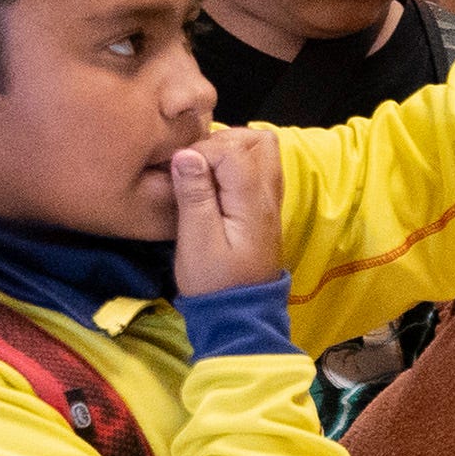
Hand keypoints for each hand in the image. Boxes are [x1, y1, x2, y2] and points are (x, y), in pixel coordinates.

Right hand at [167, 123, 283, 293]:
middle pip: (258, 140)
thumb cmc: (214, 282)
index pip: (235, 149)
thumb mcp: (196, 242)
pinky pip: (258, 169)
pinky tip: (212, 185)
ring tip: (203, 173)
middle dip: (221, 142)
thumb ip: (194, 196)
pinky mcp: (264, 208)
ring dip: (230, 151)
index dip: (203, 151)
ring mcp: (271, 201)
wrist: (239, 314)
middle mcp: (270, 195)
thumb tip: (186, 154)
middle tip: (195, 167)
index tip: (183, 172)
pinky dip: (236, 166)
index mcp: (254, 202)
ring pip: (262, 151)